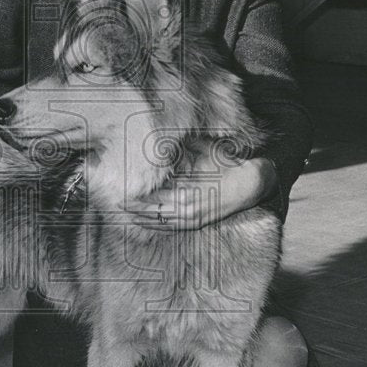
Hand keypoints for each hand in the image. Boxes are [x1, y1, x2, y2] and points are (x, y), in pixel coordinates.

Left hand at [123, 157, 278, 230]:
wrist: (251, 185)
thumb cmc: (227, 165)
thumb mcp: (205, 151)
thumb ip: (183, 147)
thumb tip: (163, 139)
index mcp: (188, 193)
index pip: (156, 196)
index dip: (138, 194)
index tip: (122, 190)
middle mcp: (188, 210)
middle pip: (153, 212)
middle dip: (134, 208)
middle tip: (115, 203)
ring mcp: (192, 220)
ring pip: (160, 223)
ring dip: (141, 219)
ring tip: (124, 214)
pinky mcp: (196, 224)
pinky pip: (170, 228)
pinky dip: (155, 226)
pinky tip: (144, 223)